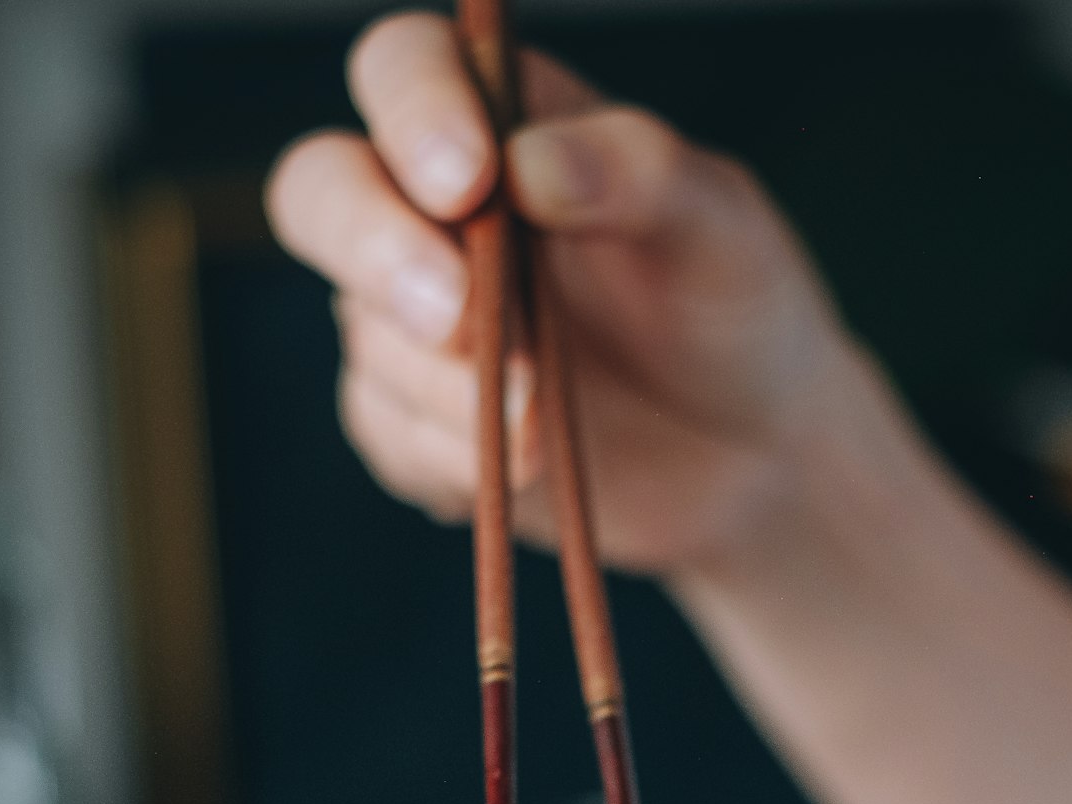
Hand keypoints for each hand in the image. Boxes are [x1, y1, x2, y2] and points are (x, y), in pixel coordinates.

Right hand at [265, 11, 860, 573]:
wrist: (750, 456)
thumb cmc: (733, 308)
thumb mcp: (717, 223)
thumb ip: (635, 173)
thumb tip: (528, 165)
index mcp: (498, 119)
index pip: (404, 70)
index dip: (413, 112)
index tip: (469, 181)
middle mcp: (431, 211)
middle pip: (321, 189)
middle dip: (375, 250)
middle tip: (458, 318)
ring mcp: (411, 321)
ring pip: (363, 332)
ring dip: (443, 384)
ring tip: (542, 424)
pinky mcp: (416, 424)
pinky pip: (388, 432)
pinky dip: (451, 454)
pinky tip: (526, 465)